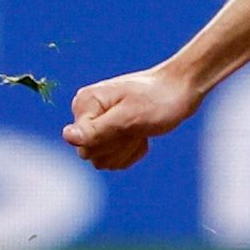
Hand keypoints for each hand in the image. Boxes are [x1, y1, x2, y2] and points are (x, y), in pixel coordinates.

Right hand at [61, 67, 202, 171]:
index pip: (83, 145)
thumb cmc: (159, 100)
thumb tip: (67, 137)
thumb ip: (96, 130)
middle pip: (91, 154)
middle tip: (137, 127)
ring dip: (127, 150)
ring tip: (140, 130)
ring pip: (103, 159)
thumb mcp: (128, 118)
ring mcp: (99, 123)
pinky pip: (115, 157)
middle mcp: (87, 113)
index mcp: (85, 104)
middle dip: (119, 146)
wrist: (182, 89)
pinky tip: (143, 135)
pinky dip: (133, 151)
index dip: (108, 143)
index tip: (127, 126)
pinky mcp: (112, 132)